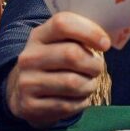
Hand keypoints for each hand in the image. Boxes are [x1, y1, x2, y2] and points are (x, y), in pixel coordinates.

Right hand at [5, 11, 110, 128]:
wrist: (24, 92)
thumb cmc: (54, 62)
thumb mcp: (59, 43)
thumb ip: (80, 36)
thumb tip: (105, 41)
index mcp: (38, 36)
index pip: (63, 24)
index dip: (89, 32)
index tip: (105, 44)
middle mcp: (29, 57)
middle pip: (71, 54)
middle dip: (93, 64)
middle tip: (97, 68)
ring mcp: (27, 83)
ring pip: (72, 83)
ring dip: (89, 85)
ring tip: (89, 84)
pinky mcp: (30, 106)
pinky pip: (67, 105)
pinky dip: (81, 102)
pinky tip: (79, 98)